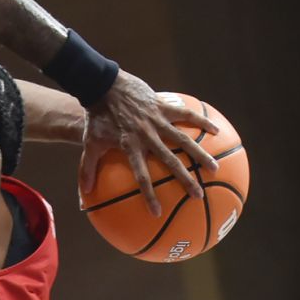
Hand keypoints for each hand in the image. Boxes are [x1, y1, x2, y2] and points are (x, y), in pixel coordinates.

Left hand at [80, 73, 218, 214]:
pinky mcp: (163, 106)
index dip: (149, 196)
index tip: (157, 213)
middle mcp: (146, 136)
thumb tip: (84, 196)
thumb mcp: (89, 144)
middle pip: (169, 162)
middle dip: (185, 180)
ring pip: (183, 140)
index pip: (141, 177)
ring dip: (200, 154)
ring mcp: (157, 121)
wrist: (103, 85)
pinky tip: (216, 131)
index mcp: (130, 147)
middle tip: (198, 195)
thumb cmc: (96, 117)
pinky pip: (186, 115)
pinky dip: (201, 122)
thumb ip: (88, 169)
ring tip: (214, 167)